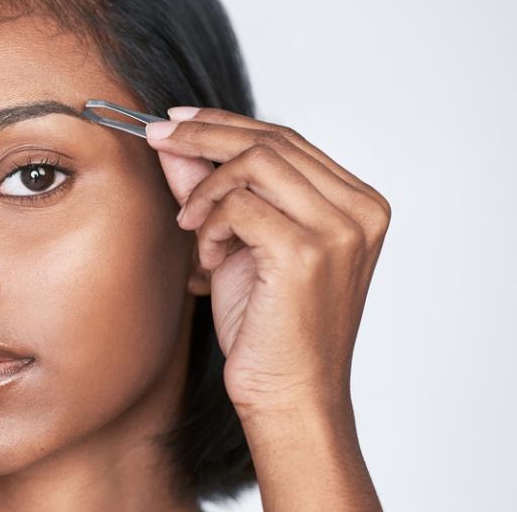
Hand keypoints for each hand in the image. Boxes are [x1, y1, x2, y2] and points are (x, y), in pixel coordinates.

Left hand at [144, 106, 390, 418]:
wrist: (289, 397)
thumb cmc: (269, 328)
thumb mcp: (238, 243)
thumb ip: (213, 188)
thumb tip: (175, 139)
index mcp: (358, 203)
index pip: (286, 138)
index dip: (226, 123)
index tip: (177, 119)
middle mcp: (360, 210)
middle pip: (270, 140)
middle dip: (203, 134)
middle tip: (156, 135)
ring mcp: (339, 230)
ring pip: (254, 163)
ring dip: (206, 191)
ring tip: (192, 228)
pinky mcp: (307, 252)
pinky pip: (239, 204)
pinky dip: (210, 224)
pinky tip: (208, 259)